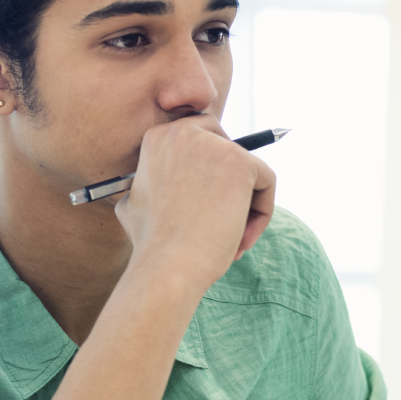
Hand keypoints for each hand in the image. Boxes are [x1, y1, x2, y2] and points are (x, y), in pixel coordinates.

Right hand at [113, 116, 275, 287]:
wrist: (167, 268)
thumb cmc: (153, 246)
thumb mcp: (134, 205)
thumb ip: (151, 183)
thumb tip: (167, 180)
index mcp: (158, 137)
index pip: (203, 139)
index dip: (212, 173)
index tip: (209, 205)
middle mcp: (183, 131)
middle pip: (230, 148)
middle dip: (234, 183)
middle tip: (226, 221)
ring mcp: (213, 145)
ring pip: (249, 171)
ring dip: (246, 207)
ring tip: (231, 242)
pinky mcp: (241, 162)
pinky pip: (266, 182)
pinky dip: (262, 213)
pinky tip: (241, 239)